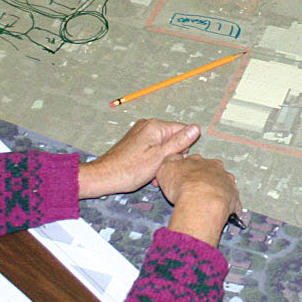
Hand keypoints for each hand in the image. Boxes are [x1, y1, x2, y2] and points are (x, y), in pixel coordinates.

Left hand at [78, 118, 201, 197]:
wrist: (105, 176)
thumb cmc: (131, 169)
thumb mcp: (160, 157)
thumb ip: (179, 142)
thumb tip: (196, 128)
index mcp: (156, 126)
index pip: (183, 131)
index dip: (183, 148)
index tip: (175, 161)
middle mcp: (148, 125)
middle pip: (173, 138)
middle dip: (171, 156)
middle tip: (163, 171)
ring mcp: (140, 133)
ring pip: (163, 146)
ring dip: (162, 161)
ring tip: (154, 175)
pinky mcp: (135, 141)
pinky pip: (152, 148)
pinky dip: (153, 160)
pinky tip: (148, 173)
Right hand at [157, 153, 239, 247]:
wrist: (199, 202)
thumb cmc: (181, 186)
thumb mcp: (165, 168)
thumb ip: (169, 162)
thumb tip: (173, 160)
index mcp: (199, 161)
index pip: (195, 162)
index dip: (189, 171)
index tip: (185, 179)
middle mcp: (216, 169)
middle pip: (212, 171)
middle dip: (206, 179)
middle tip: (197, 191)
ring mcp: (227, 183)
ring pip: (224, 185)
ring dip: (218, 191)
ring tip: (209, 202)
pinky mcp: (234, 198)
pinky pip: (232, 202)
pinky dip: (229, 206)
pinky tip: (221, 213)